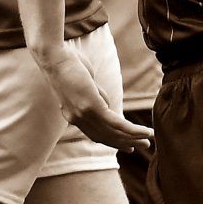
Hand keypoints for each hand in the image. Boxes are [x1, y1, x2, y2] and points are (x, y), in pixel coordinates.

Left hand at [37, 46, 152, 152]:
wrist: (54, 56)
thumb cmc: (68, 64)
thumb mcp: (85, 84)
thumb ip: (96, 96)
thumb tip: (108, 105)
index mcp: (73, 115)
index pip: (95, 134)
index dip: (112, 141)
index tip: (127, 145)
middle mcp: (77, 119)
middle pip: (105, 137)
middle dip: (126, 143)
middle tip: (143, 147)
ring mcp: (84, 114)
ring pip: (113, 133)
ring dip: (133, 139)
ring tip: (148, 142)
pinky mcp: (92, 107)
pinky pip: (117, 123)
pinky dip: (133, 130)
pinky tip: (145, 132)